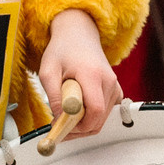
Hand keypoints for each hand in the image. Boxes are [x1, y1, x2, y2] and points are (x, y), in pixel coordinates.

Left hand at [37, 8, 113, 139]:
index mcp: (92, 75)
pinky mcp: (116, 92)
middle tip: (58, 127)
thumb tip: (59, 119)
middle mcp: (108, 81)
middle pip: (99, 119)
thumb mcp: (47, 70)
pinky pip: (105, 114)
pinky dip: (91, 119)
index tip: (62, 127)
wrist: (78, 35)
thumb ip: (53, 95)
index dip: (80, 124)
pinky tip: (75, 113)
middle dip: (78, 129)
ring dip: (83, 125)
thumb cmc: (62, 50)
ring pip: (102, 120)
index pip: (94, 110)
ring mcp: (115, 87)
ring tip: (64, 117)